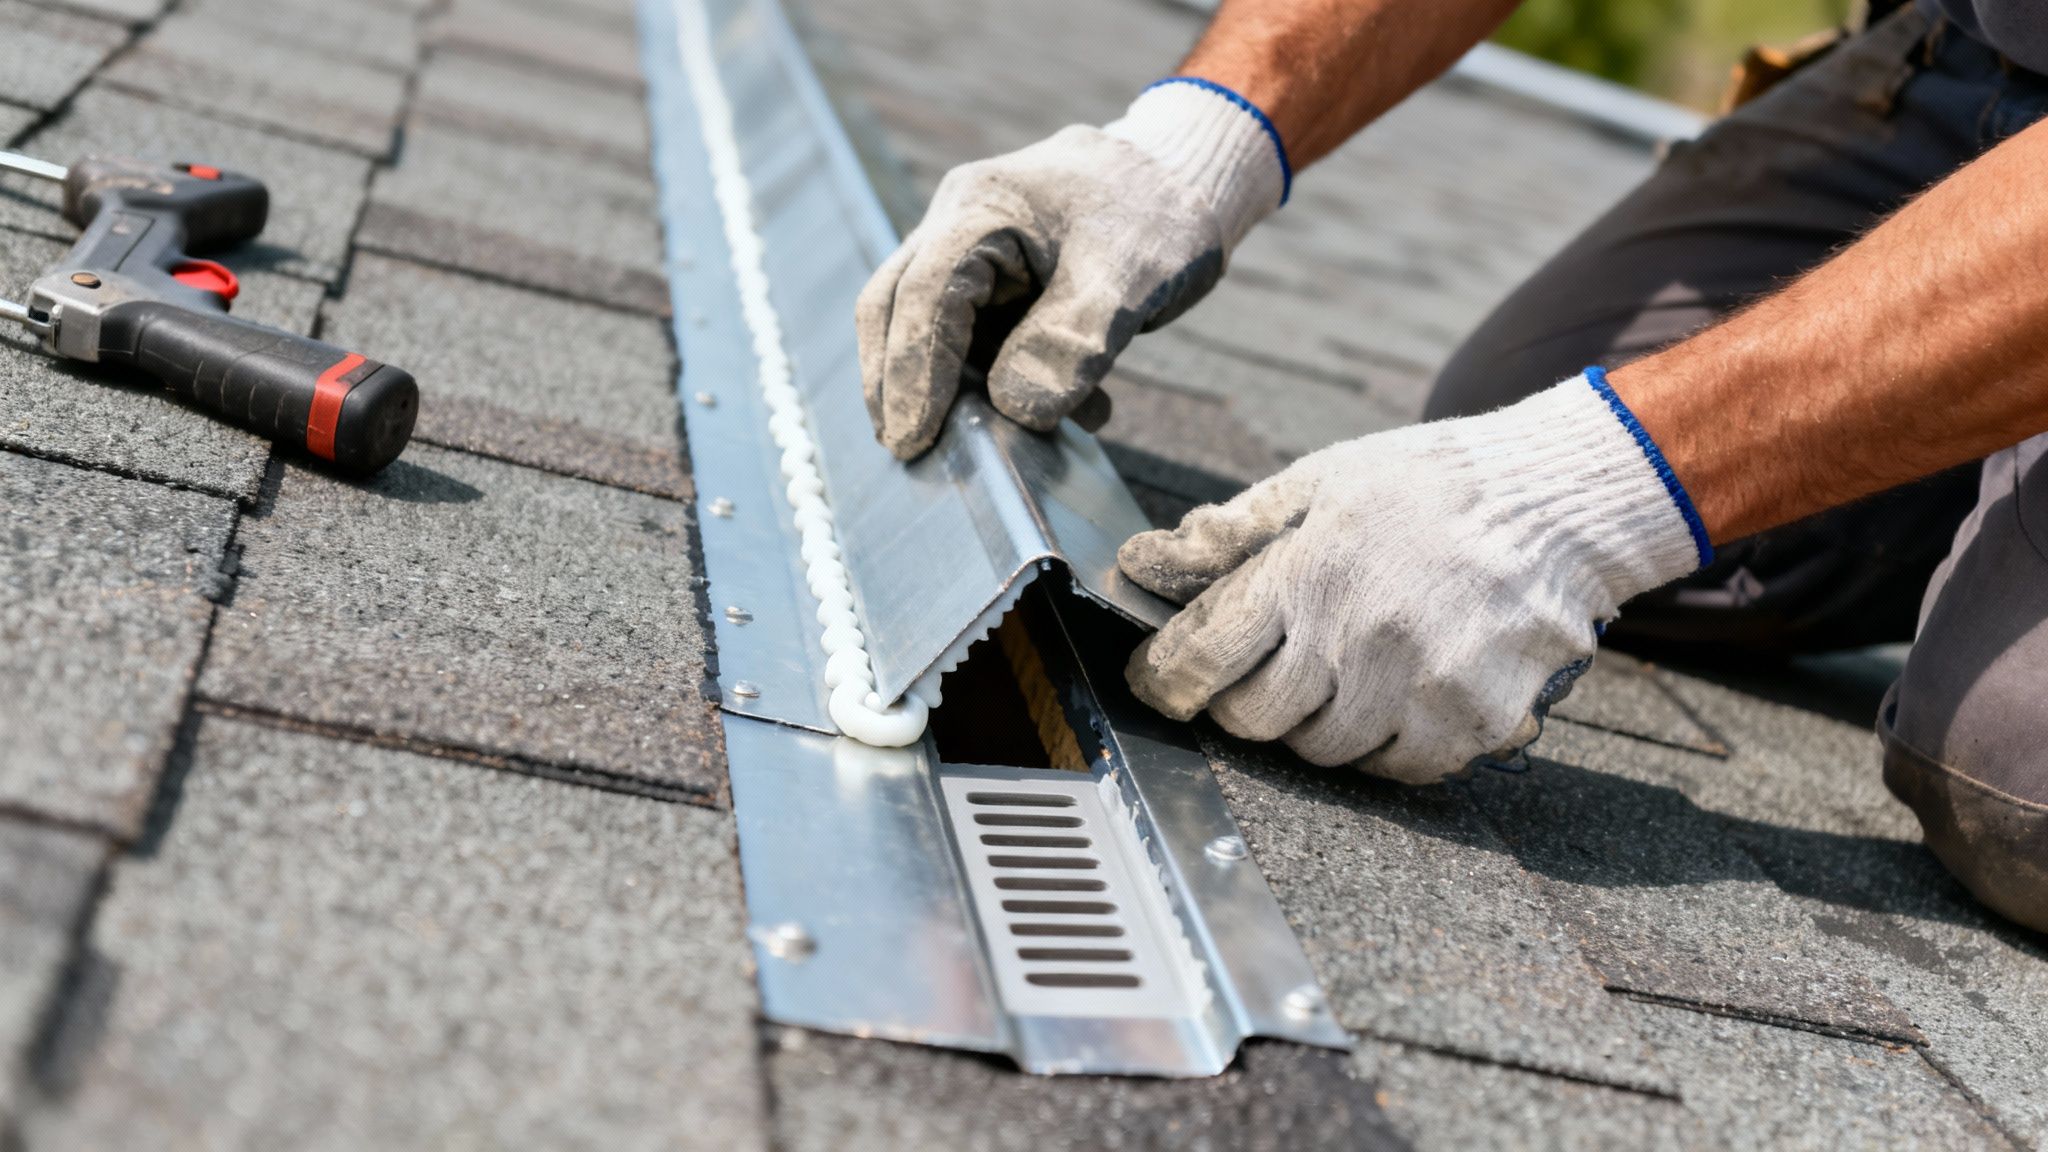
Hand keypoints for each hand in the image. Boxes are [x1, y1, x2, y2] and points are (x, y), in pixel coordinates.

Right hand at [857, 80, 1287, 458]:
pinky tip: (1068, 416)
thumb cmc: (1158, 214)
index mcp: (982, 207)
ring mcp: (973, 252)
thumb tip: (1013, 408)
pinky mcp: (996, 281)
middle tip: (908, 449)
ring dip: (956, 389)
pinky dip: (1002, 382)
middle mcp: (960, 223)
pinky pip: (978, 338)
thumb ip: (1072, 342)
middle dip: (897, 382)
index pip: (925, 295)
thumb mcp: (1130, 278)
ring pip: (931, 326)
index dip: (913, 370)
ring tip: (998, 446)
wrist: (1185, 179)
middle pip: (896, 305)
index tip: (914, 438)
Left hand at [1118, 372, 1710, 782]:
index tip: (1154, 683)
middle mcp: (1359, 636)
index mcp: (1310, 571)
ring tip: (1334, 676)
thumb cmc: (1431, 484)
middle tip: (1254, 676)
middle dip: (1238, 703)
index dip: (1163, 679)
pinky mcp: (1471, 721)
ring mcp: (1419, 686)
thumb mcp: (1321, 481)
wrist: (1559, 501)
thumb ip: (1230, 532)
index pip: (1202, 655)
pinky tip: (1391, 698)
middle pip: (1254, 718)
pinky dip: (1381, 746)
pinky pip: (1396, 767)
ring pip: (1322, 751)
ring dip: (1311, 725)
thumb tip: (1142, 563)